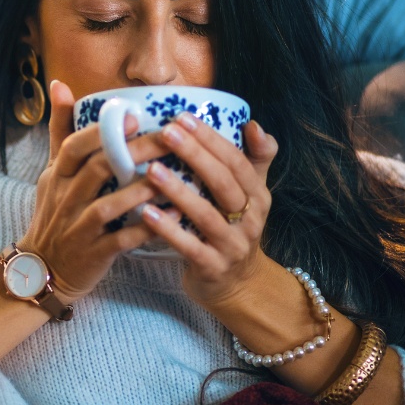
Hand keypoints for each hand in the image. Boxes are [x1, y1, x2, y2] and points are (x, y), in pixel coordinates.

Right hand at [17, 81, 170, 300]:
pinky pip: (122, 239)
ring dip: (142, 190)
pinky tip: (172, 215)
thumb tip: (60, 84)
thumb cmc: (54, 214)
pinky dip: (147, 228)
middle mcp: (65, 199)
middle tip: (170, 138)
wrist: (43, 269)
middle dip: (134, 152)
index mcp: (57, 176)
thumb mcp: (52, 172)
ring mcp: (78, 228)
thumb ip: (60, 130)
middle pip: (98, 169)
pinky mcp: (94, 254)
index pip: (74, 147)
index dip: (102, 131)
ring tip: (174, 175)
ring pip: (109, 205)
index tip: (134, 115)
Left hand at [139, 113, 278, 306]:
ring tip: (150, 170)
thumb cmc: (235, 230)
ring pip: (206, 214)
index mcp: (258, 195)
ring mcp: (233, 245)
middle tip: (165, 133)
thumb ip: (253, 160)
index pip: (237, 160)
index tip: (183, 117)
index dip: (211, 139)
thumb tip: (254, 124)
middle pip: (224, 182)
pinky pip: (190, 247)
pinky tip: (145, 213)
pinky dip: (169, 230)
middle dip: (195, 155)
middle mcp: (250, 219)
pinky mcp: (213, 268)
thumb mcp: (250, 196)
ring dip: (178, 191)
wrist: (239, 287)